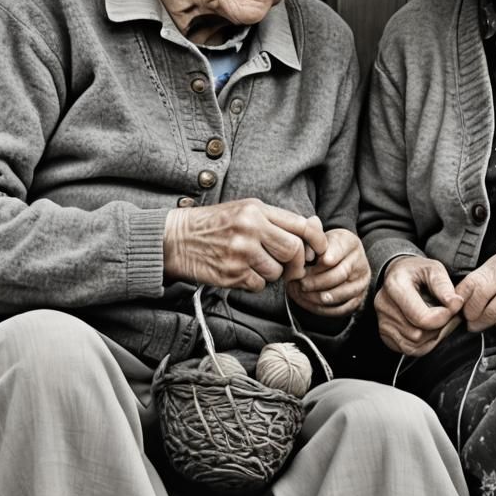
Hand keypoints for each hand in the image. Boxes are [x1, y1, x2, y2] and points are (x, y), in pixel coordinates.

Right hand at [164, 199, 327, 291]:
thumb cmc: (213, 224)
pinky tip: (240, 272)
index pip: (300, 225)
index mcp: (256, 210)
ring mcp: (240, 252)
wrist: (175, 239)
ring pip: (277, 272)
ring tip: (255, 264)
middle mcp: (250, 229)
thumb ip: (277, 219)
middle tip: (291, 267)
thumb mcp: (244, 210)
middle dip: (297, 263)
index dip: (317, 240)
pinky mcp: (231, 274)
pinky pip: (258, 285)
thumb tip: (313, 227)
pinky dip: (254, 283)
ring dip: (272, 274)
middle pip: (294, 250)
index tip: (320, 250)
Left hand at [287, 228, 369, 317]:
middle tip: (300, 284)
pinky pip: (342, 309)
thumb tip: (304, 254)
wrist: (338, 258)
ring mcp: (361, 282)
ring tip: (302, 294)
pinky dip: (324, 309)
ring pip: (341, 294)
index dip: (318, 264)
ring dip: (318, 297)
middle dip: (316, 282)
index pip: (336, 254)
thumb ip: (311, 243)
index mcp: (351, 243)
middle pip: (340, 275)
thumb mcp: (319, 239)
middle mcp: (360, 262)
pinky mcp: (358, 298)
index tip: (303, 268)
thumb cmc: (324, 248)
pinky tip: (309, 303)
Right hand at [374, 256, 463, 355]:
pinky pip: (408, 349)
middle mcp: (384, 305)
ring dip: (433, 337)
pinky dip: (424, 344)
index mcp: (395, 285)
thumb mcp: (433, 269)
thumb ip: (444, 286)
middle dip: (440, 328)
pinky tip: (430, 330)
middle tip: (450, 315)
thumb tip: (455, 303)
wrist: (399, 275)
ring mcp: (382, 321)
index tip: (453, 308)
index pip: (422, 318)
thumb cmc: (416, 272)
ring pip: (414, 345)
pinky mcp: (385, 333)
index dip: (444, 318)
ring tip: (440, 321)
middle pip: (418, 334)